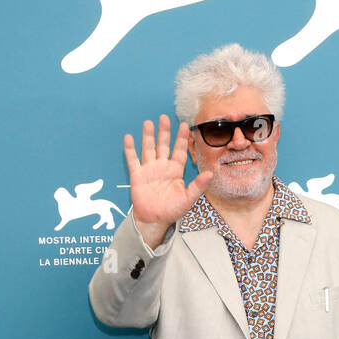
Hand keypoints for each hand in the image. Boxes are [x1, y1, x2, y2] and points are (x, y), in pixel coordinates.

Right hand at [124, 115, 212, 232]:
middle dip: (164, 132)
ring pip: (148, 149)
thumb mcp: (188, 199)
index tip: (184, 125)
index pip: (179, 150)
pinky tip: (128, 137)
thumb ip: (198, 185)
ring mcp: (149, 170)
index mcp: (175, 171)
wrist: (154, 220)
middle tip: (164, 117)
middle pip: (163, 145)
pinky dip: (130, 149)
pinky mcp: (137, 175)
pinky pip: (133, 160)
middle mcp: (162, 167)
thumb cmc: (172, 211)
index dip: (181, 138)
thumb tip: (210, 174)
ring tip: (148, 123)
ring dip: (148, 136)